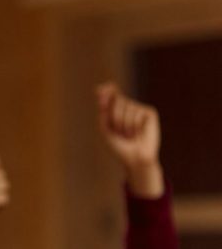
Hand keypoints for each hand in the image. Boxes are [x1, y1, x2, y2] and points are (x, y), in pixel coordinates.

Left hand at [96, 83, 163, 197]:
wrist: (134, 159)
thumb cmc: (119, 145)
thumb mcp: (106, 128)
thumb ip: (103, 110)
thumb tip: (103, 92)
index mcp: (116, 110)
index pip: (111, 94)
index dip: (106, 90)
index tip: (98, 89)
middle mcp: (128, 107)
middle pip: (117, 99)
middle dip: (114, 116)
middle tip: (118, 131)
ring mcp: (140, 109)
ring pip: (127, 106)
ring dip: (123, 123)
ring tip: (128, 134)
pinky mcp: (150, 113)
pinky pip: (137, 112)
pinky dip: (134, 124)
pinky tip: (138, 132)